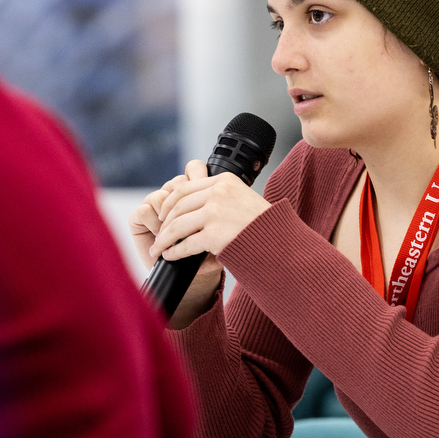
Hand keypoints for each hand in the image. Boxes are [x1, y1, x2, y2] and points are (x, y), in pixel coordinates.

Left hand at [149, 161, 271, 262]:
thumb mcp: (243, 199)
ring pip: (178, 225)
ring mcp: (216, 213)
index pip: (185, 187)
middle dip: (164, 223)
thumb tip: (193, 202)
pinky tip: (170, 256)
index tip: (163, 214)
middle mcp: (219, 193)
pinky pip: (186, 244)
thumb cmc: (264, 226)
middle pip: (178, 206)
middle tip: (157, 235)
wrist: (280, 243)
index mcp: (224, 181)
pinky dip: (174, 252)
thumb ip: (221, 196)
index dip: (169, 202)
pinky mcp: (215, 234)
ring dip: (164, 239)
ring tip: (158, 249)